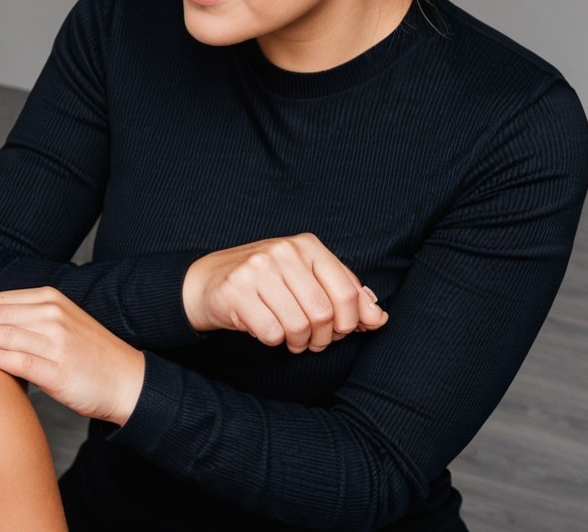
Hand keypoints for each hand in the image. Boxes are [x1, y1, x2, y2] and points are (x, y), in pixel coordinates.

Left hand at [0, 287, 144, 426]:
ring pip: (3, 334)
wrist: (128, 380)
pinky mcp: (59, 369)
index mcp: (51, 301)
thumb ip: (30, 321)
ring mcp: (56, 341)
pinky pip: (21, 359)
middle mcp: (52, 315)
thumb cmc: (91, 357)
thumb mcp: (62, 326)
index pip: (1, 301)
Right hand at [182, 233, 387, 352]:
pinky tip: (266, 329)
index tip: (339, 331)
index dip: (350, 323)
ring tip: (290, 337)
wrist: (209, 281)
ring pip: (299, 326)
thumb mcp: (308, 279)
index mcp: (307, 245)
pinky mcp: (236, 291)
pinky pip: (271, 333)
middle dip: (323, 338)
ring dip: (298, 342)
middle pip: (324, 313)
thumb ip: (345, 295)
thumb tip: (378, 318)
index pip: (347, 293)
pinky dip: (273, 340)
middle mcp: (283, 252)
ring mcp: (257, 269)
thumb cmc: (266, 283)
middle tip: (313, 341)